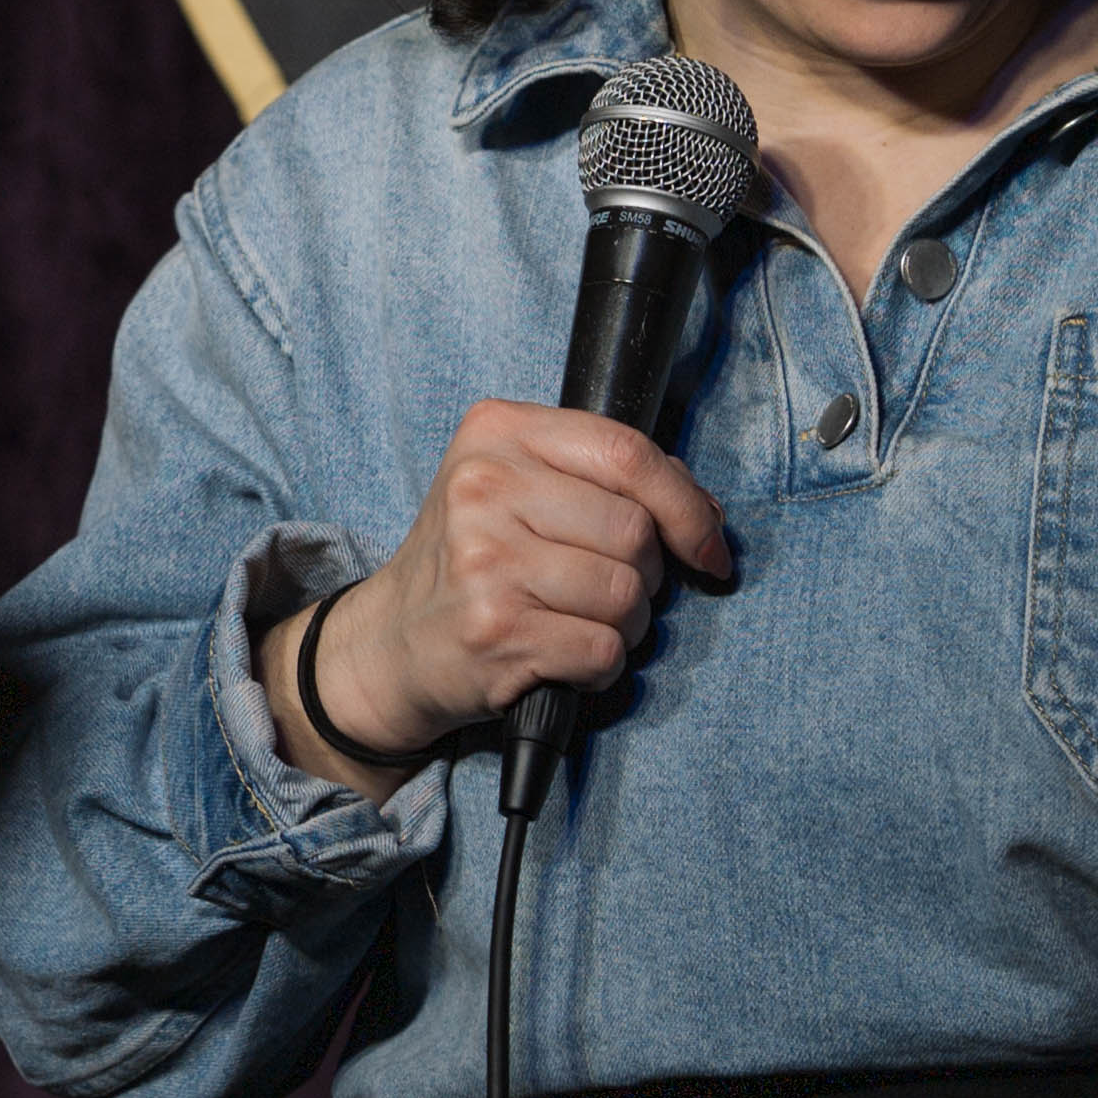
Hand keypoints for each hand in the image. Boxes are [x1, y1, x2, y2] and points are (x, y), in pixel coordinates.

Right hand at [260, 398, 735, 791]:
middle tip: (605, 588)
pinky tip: (561, 656)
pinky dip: (598, 666)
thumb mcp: (518, 486)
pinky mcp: (494, 630)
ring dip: (624, 625)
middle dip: (645, 574)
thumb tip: (705, 514)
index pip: (628, 453)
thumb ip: (606, 481)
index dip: (686, 506)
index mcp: (496, 431)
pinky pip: (602, 650)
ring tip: (578, 622)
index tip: (707, 545)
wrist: (390, 641)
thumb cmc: (472, 560)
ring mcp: (485, 560)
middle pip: (635, 531)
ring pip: (626, 595)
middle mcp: (483, 487)